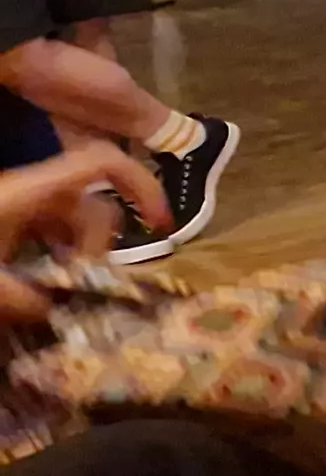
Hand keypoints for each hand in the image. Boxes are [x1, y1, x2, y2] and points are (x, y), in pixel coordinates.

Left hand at [0, 144, 165, 325]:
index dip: (141, 184)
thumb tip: (55, 310)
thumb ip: (23, 298)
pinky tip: (39, 286)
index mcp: (29, 190)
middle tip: (83, 286)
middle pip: (93, 203)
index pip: (103, 165)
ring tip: (60, 292)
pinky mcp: (7, 219)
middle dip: (99, 244)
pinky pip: (46, 232)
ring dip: (77, 255)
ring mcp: (19, 204)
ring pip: (71, 221)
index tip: (160, 223)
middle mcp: (31, 191)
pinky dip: (54, 256)